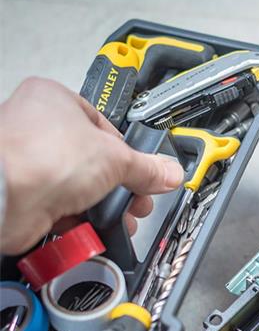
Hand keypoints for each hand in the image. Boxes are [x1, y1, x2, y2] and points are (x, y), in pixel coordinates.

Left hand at [0, 77, 183, 254]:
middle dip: (121, 189)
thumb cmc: (40, 157)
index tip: (147, 173)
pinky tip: (94, 228)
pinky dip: (82, 224)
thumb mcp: (115, 157)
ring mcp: (33, 167)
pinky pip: (65, 213)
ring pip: (81, 191)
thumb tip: (169, 172)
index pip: (107, 128)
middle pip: (96, 164)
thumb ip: (146, 168)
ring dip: (104, 209)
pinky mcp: (29, 200)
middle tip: (137, 200)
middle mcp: (41, 132)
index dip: (130, 154)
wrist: (4, 196)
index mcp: (57, 102)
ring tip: (120, 219)